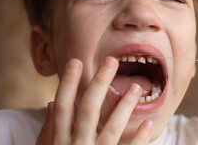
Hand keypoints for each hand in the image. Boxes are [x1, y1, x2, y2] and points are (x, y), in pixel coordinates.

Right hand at [36, 57, 153, 144]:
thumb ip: (48, 131)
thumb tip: (50, 103)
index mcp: (59, 141)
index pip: (63, 107)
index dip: (67, 84)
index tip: (76, 61)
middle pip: (88, 111)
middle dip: (99, 84)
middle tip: (111, 61)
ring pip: (111, 129)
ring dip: (124, 106)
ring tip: (137, 87)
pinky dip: (138, 140)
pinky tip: (149, 123)